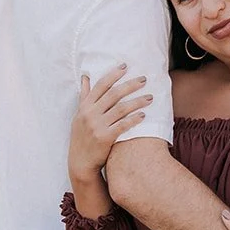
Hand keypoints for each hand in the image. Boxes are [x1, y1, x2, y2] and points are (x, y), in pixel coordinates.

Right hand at [69, 66, 151, 181]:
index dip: (113, 74)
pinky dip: (134, 119)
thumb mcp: (79, 115)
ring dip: (137, 101)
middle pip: (113, 94)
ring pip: (120, 109)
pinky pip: (123, 125)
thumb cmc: (81, 137)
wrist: (80, 162)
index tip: (125, 66)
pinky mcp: (105, 138)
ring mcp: (97, 126)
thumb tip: (85, 76)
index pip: (100, 85)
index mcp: (84, 107)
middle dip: (130, 85)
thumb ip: (84, 96)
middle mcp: (90, 114)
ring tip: (150, 97)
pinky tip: (144, 115)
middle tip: (144, 79)